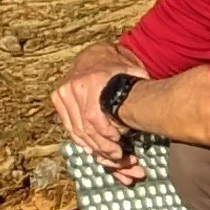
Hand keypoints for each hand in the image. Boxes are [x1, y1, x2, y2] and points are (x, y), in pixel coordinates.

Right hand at [53, 45, 135, 171]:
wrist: (96, 53)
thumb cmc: (118, 66)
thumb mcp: (133, 71)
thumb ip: (139, 88)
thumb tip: (150, 107)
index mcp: (94, 79)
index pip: (94, 118)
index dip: (107, 136)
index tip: (120, 145)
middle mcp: (75, 85)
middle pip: (85, 127)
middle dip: (102, 146)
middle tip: (116, 156)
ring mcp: (64, 91)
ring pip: (76, 129)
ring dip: (92, 146)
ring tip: (107, 154)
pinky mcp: (58, 96)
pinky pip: (68, 125)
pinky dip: (80, 139)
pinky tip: (93, 147)